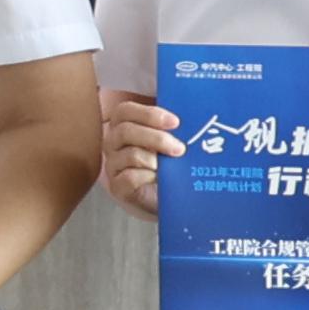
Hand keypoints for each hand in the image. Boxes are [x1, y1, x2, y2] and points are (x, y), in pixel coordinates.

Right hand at [98, 87, 178, 221]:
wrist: (169, 198)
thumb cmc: (170, 165)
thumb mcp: (171, 141)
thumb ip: (174, 128)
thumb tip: (194, 118)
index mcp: (125, 126)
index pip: (125, 110)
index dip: (148, 114)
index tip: (175, 122)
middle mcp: (114, 143)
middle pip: (125, 131)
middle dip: (156, 138)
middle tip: (180, 148)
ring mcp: (114, 165)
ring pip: (129, 155)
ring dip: (154, 159)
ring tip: (171, 167)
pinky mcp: (118, 187)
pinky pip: (129, 177)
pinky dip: (147, 176)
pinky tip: (159, 179)